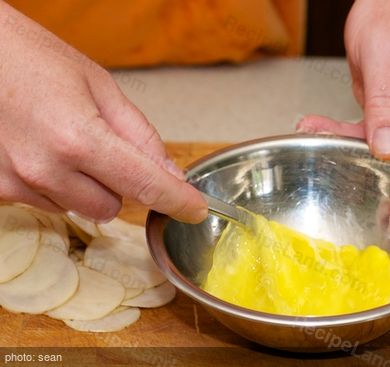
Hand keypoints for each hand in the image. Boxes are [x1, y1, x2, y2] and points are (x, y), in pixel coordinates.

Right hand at [0, 2, 206, 222]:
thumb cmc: (31, 57)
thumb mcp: (98, 86)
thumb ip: (139, 134)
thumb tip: (170, 172)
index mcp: (79, 137)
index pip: (145, 185)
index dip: (177, 201)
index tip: (195, 210)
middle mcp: (46, 169)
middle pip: (113, 207)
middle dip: (120, 184)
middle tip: (103, 145)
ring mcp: (18, 184)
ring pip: (81, 208)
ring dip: (87, 186)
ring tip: (65, 140)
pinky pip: (50, 203)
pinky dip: (58, 185)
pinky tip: (42, 151)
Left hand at [297, 0, 389, 200]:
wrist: (383, 1)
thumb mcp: (387, 54)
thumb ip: (387, 102)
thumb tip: (389, 148)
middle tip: (381, 199)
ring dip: (367, 161)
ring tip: (336, 161)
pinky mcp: (388, 114)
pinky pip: (369, 134)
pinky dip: (344, 136)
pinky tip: (315, 127)